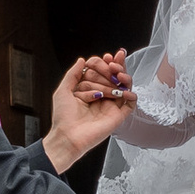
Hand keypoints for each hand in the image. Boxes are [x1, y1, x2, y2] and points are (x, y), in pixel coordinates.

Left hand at [42, 52, 135, 171]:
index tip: (105, 57)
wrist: (68, 136)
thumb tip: (82, 60)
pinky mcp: (118, 116)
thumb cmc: (63, 117)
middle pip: (114, 76)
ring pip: (124, 86)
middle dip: (115, 66)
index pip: (101, 72)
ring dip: (124, 77)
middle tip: (112, 64)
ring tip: (118, 74)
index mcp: (90, 90)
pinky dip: (131, 95)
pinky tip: (124, 91)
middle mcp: (102, 96)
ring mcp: (111, 106)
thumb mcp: (63, 91)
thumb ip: (72, 74)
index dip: (105, 63)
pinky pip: (130, 103)